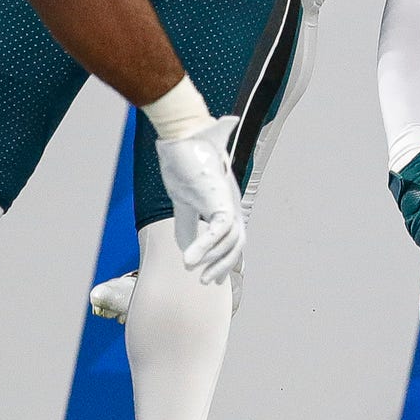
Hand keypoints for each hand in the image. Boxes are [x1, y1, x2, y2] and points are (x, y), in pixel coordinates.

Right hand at [155, 117, 245, 283]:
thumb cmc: (184, 163)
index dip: (225, 260)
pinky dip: (205, 246)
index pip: (233, 239)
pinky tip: (190, 259)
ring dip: (214, 259)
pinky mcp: (219, 197)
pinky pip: (219, 229)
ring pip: (231, 239)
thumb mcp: (185, 204)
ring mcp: (227, 200)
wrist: (182, 138)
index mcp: (224, 205)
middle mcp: (231, 204)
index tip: (212, 279)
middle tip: (206, 282)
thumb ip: (189, 228)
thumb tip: (188, 254)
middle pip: (237, 243)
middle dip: (223, 265)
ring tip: (195, 272)